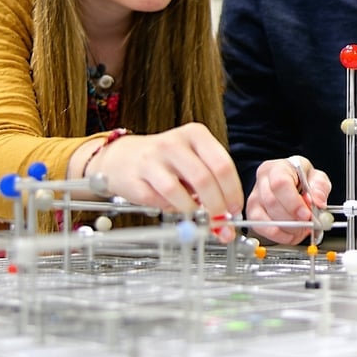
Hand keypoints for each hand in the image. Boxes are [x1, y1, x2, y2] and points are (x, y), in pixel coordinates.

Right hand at [98, 123, 244, 241]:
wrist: (122, 157)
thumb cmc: (166, 161)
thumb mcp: (193, 162)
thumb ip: (214, 186)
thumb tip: (228, 221)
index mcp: (195, 134)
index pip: (222, 164)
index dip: (232, 191)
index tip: (234, 208)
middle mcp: (174, 143)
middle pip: (204, 179)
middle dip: (216, 206)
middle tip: (219, 219)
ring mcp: (152, 160)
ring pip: (179, 192)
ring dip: (193, 210)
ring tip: (196, 214)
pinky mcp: (135, 178)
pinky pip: (159, 201)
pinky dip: (171, 209)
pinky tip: (173, 206)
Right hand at [246, 156, 330, 244]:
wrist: (291, 183)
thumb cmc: (302, 179)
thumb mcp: (316, 177)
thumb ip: (319, 187)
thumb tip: (317, 201)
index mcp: (278, 168)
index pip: (280, 183)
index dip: (293, 202)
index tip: (307, 215)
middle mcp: (262, 181)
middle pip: (271, 202)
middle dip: (293, 219)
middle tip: (308, 224)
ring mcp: (255, 198)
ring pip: (266, 218)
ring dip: (288, 228)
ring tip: (302, 228)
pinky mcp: (252, 214)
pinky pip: (262, 228)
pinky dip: (279, 235)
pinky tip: (291, 233)